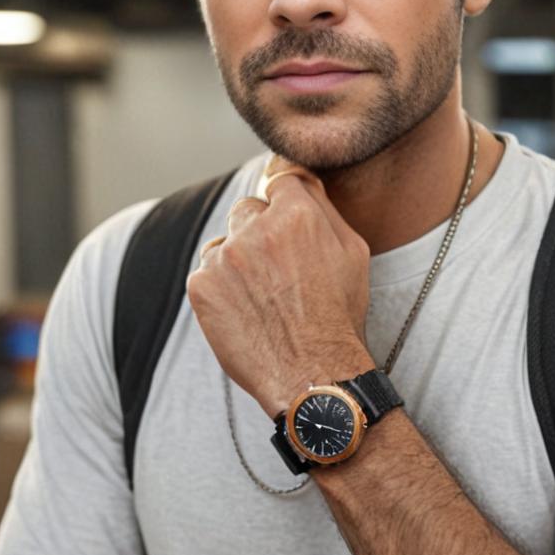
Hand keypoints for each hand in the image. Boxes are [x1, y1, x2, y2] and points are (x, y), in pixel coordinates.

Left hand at [186, 160, 373, 417]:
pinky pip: (206, 273)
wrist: (313, 374)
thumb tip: (302, 181)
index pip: (280, 180)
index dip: (285, 202)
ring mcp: (224, 257)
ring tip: (263, 297)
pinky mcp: (202, 286)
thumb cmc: (339, 316)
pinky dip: (221, 288)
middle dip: (260, 230)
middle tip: (279, 269)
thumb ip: (324, 208)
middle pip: (247, 209)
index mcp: (296, 213)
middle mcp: (255, 228)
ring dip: (238, 260)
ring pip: (224, 243)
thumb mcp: (352, 253)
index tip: (285, 219)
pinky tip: (245, 311)